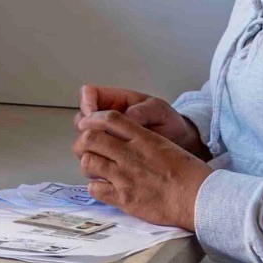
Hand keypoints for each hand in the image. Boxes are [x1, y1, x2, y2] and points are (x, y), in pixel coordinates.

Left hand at [72, 112, 210, 230]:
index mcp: (144, 139)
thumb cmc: (189, 174)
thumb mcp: (166, 145)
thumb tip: (124, 137)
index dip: (92, 118)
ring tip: (93, 168)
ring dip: (87, 164)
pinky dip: (94, 186)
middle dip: (82, 141)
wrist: (198, 199)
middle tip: (83, 147)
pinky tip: (102, 187)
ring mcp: (125, 177)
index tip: (87, 123)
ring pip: (89, 162)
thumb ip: (142, 139)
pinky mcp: (124, 198)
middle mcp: (131, 155)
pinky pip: (95, 189)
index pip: (109, 118)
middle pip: (91, 138)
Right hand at [76, 85, 209, 158]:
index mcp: (116, 101)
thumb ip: (141, 112)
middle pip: (81, 120)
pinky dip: (96, 164)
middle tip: (97, 138)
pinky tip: (108, 168)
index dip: (86, 102)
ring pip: (84, 141)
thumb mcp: (159, 111)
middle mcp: (106, 120)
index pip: (89, 94)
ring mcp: (107, 139)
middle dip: (85, 129)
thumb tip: (126, 116)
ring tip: (105, 155)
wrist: (182, 146)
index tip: (91, 114)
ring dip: (88, 148)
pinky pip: (94, 160)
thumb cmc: (169, 124)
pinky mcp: (110, 158)